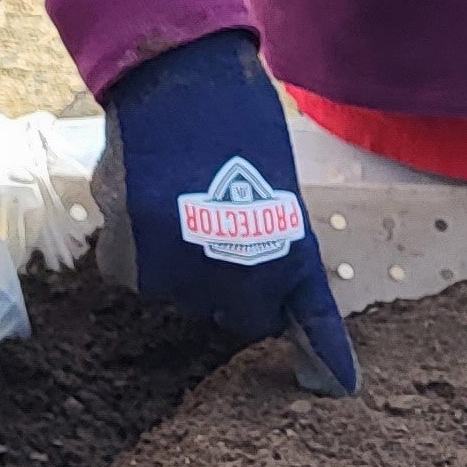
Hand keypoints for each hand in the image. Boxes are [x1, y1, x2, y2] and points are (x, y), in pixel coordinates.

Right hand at [93, 31, 358, 393]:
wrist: (182, 81)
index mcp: (287, 261)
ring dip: (174, 263)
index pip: (303, 323)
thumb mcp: (282, 195)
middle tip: (217, 220)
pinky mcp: (130, 256)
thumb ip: (279, 253)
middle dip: (224, 282)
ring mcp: (182, 272)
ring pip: (175, 294)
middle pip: (228, 313)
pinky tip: (144, 203)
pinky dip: (133, 249)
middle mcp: (238, 278)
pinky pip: (129, 273)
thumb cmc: (240, 129)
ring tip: (179, 200)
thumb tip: (274, 306)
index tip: (337, 385)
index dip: (314, 343)